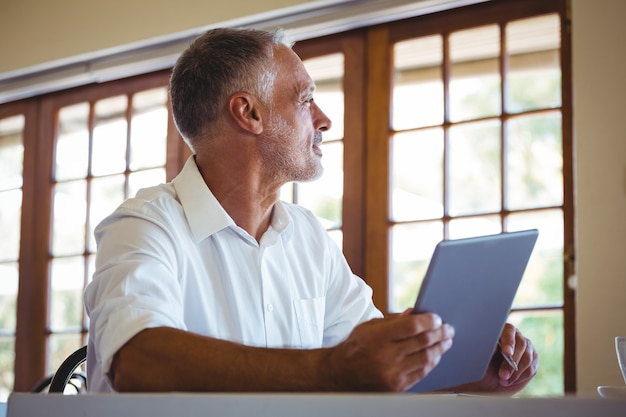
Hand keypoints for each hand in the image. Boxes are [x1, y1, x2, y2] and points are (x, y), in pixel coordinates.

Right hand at [326, 310, 454, 391]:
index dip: (429, 321)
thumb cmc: (355, 346)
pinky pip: (421, 373)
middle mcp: (386, 356)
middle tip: (448, 329)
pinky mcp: (396, 387)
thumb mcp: (369, 327)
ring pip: (426, 358)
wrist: (339, 374)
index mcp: (378, 337)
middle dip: (440, 334)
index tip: (437, 318)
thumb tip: (415, 312)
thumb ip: (393, 320)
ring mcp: (392, 373)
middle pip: (423, 342)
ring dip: (440, 348)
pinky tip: (435, 355)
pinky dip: (431, 362)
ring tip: (446, 341)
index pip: (412, 326)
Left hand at [453, 323, 538, 394]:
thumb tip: (494, 347)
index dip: (509, 342)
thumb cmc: (482, 364)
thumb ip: (488, 349)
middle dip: (511, 362)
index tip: (507, 353)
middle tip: (502, 375)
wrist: (488, 379)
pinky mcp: (532, 361)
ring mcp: (527, 348)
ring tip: (503, 380)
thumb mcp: (481, 356)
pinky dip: (520, 377)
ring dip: (516, 372)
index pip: (509, 331)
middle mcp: (516, 337)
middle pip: (521, 345)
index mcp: (502, 331)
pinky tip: (509, 381)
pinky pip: (531, 369)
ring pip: (527, 358)